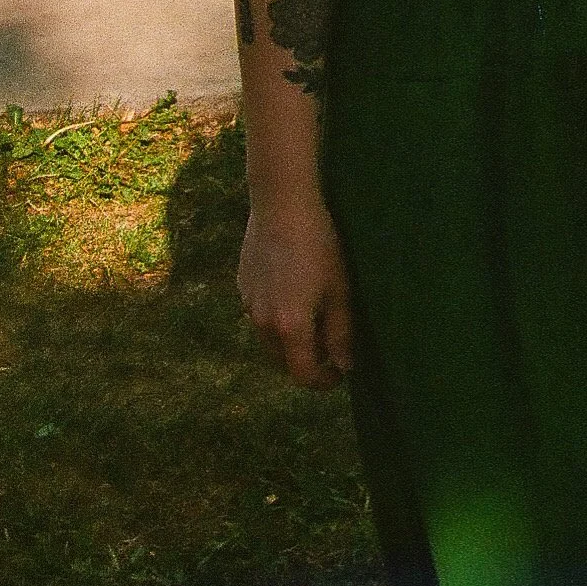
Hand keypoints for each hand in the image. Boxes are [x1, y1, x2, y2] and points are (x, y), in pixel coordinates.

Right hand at [238, 202, 354, 388]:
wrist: (281, 204)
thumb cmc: (319, 245)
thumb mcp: (339, 290)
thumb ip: (341, 333)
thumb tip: (344, 366)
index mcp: (290, 328)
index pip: (303, 375)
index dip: (323, 381)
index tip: (340, 372)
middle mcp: (263, 323)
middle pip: (283, 360)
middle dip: (306, 360)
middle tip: (330, 341)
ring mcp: (248, 304)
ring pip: (269, 337)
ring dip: (290, 338)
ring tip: (312, 312)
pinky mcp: (242, 285)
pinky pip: (260, 313)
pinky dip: (276, 314)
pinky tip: (293, 286)